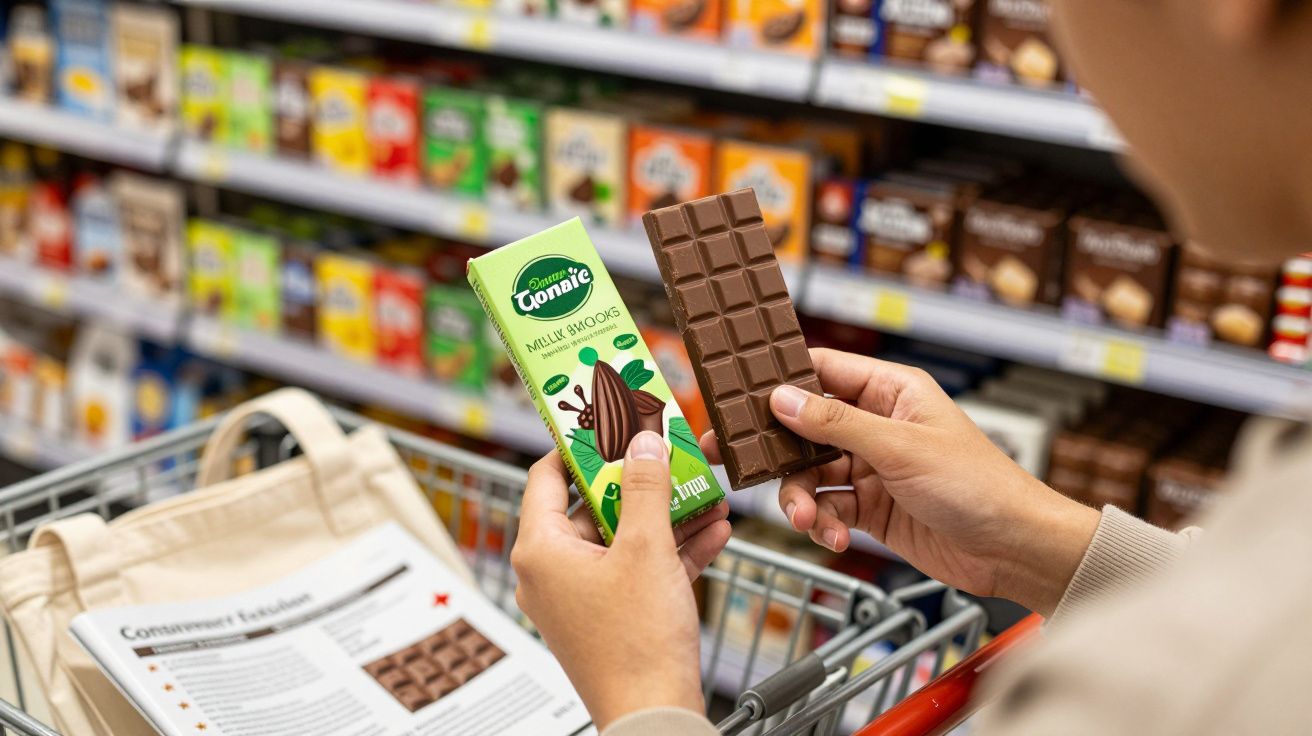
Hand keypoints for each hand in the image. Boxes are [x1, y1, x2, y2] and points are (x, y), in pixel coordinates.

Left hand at [512, 431, 731, 729]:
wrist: (654, 714)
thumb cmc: (636, 644)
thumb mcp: (647, 548)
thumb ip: (645, 487)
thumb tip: (643, 442)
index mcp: (540, 549)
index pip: (546, 476)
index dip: (577, 444)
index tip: (604, 421)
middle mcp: (550, 571)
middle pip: (591, 505)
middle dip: (638, 480)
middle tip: (666, 451)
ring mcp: (579, 596)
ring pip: (621, 537)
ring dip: (664, 514)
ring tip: (704, 491)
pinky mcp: (608, 616)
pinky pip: (636, 569)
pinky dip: (670, 550)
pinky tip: (713, 530)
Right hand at [700, 349, 1098, 616]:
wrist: (1014, 548)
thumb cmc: (979, 485)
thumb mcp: (900, 448)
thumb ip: (836, 422)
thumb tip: (782, 397)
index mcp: (890, 391)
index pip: (822, 371)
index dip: (779, 381)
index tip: (739, 394)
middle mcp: (877, 424)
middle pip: (806, 427)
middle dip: (776, 450)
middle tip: (734, 461)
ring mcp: (873, 468)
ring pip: (812, 474)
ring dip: (801, 498)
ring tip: (805, 519)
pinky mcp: (872, 508)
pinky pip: (829, 509)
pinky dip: (824, 524)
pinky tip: (833, 537)